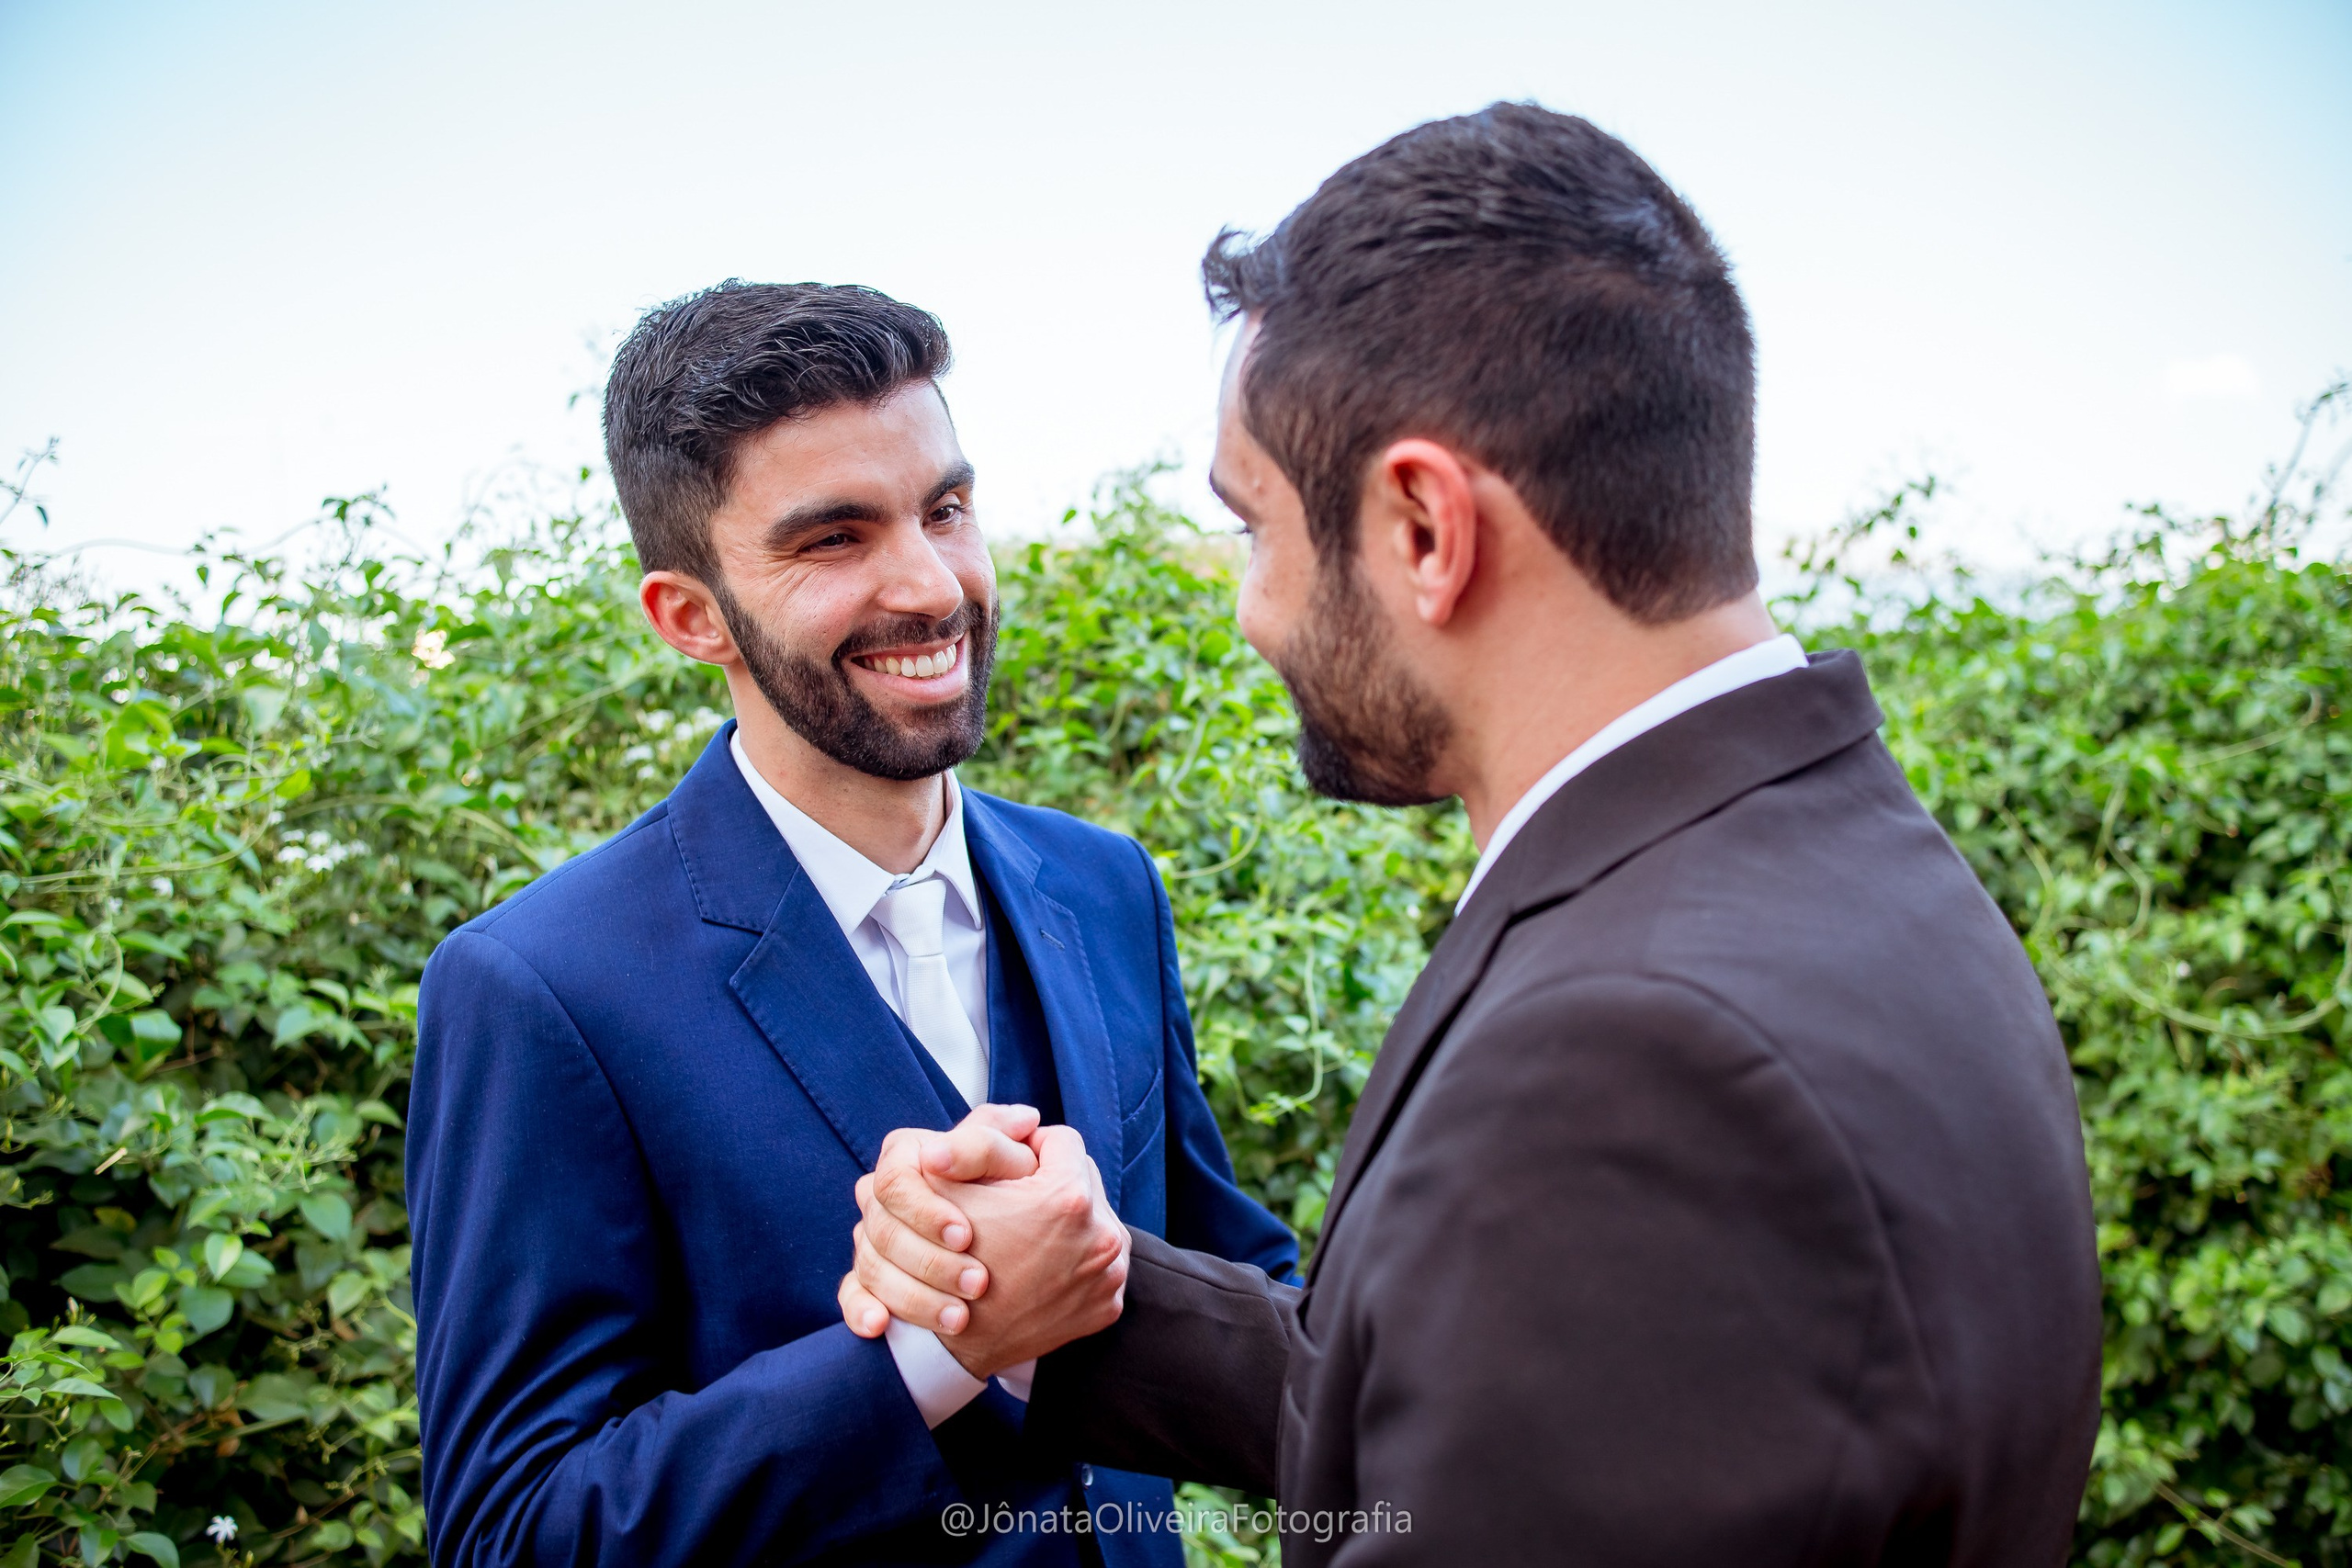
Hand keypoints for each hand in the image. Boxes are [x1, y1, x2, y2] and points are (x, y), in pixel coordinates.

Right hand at [838, 1102, 1047, 1338]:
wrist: (1009, 1249)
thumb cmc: (1010, 1191)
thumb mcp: (1014, 1162)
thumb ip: (1013, 1139)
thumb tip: (1025, 1118)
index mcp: (907, 1158)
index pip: (895, 1179)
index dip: (927, 1210)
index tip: (966, 1236)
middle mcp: (882, 1197)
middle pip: (883, 1229)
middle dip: (931, 1262)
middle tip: (979, 1283)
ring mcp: (872, 1240)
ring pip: (871, 1267)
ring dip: (914, 1296)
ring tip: (960, 1317)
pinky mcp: (870, 1281)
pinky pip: (851, 1296)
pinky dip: (861, 1311)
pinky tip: (880, 1325)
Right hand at [839, 1111, 1128, 1378]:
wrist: (952, 1344)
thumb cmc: (945, 1259)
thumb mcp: (949, 1187)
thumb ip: (981, 1140)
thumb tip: (1025, 1116)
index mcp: (1068, 1198)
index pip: (1061, 1140)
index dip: (1029, 1146)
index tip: (1009, 1165)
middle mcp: (1103, 1236)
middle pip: (1082, 1180)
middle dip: (1051, 1183)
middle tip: (1017, 1201)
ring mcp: (1109, 1275)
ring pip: (1093, 1221)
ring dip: (1065, 1223)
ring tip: (1027, 1235)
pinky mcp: (1106, 1306)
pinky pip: (1097, 1263)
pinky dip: (1073, 1260)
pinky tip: (1039, 1268)